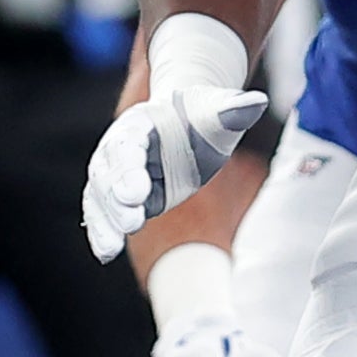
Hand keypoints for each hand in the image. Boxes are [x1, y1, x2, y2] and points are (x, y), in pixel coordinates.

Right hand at [82, 18, 264, 262]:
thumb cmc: (204, 118)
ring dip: (103, 223)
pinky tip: (105, 254)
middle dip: (115, 201)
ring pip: (99, 197)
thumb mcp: (219, 113)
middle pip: (108, 174)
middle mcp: (120, 148)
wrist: (192, 128)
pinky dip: (102, 232)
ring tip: (109, 249)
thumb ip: (233, 110)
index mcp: (140, 123)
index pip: (127, 145)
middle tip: (131, 223)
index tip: (136, 193)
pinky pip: (104, 214)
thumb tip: (258, 102)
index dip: (128, 168)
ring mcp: (117, 174)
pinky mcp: (122, 196)